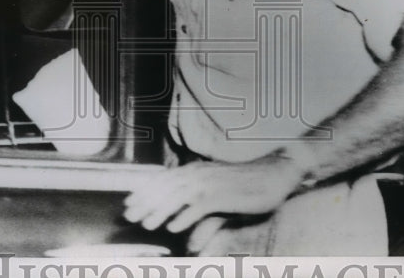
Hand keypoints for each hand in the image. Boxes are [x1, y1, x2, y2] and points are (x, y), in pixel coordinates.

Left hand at [123, 154, 303, 234]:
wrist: (275, 174)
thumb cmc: (247, 185)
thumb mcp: (219, 195)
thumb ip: (200, 209)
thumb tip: (187, 232)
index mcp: (197, 170)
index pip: (164, 180)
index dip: (145, 191)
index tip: (128, 203)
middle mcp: (200, 174)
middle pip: (166, 188)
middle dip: (145, 202)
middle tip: (128, 215)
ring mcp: (211, 184)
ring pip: (178, 197)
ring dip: (160, 210)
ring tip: (145, 224)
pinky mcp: (223, 195)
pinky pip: (200, 206)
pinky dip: (185, 216)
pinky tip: (174, 227)